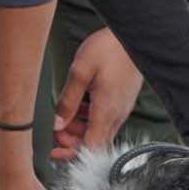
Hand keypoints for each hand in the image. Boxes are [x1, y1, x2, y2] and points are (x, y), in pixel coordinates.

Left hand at [52, 28, 143, 159]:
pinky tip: (80, 104)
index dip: (71, 155)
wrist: (134, 35)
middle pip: (95, 143)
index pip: (90, 148)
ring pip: (99, 131)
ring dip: (80, 129)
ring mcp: (122, 108)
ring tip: (65, 114)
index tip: (54, 151)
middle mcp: (117, 114)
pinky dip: (89, 119)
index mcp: (106, 111)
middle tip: (56, 130)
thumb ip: (67, 100)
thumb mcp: (80, 72)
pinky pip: (105, 119)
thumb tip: (57, 124)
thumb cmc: (109, 49)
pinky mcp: (123, 101)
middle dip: (72, 142)